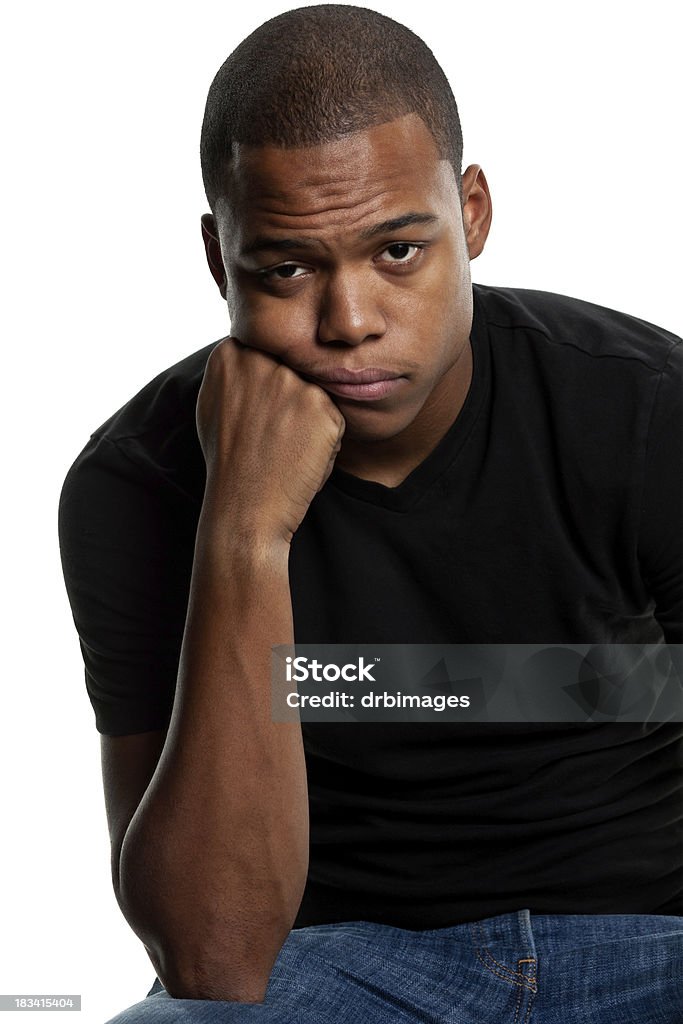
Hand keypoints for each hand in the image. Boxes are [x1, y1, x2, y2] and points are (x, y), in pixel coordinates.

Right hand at [196, 339, 345, 544]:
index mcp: (230, 354)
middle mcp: (262, 360)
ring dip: (309, 418)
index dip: (268, 382)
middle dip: (290, 398)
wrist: (245, 505)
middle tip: (272, 433)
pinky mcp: (322, 405)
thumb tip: (251, 348)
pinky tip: (301, 457)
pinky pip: (334, 417)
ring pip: (315, 392)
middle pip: (294, 368)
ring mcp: (293, 382)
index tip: (259, 410)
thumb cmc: (229, 460)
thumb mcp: (214, 402)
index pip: (267, 349)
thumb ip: (235, 369)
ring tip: (285, 446)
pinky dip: (325, 439)